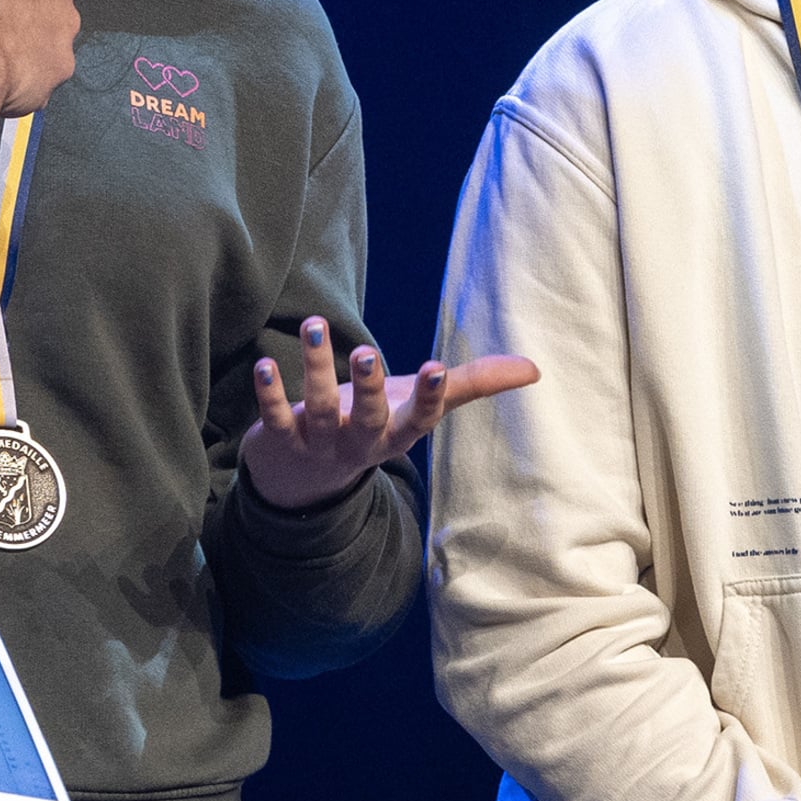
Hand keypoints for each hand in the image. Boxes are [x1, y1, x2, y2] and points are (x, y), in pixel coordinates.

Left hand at [238, 317, 536, 511]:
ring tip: (314, 325)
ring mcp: (320, 443)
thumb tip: (534, 369)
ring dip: (314, 369)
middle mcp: (361, 443)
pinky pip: (275, 419)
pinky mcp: (281, 440)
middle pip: (367, 419)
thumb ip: (472, 384)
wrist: (304, 476)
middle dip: (368, 388)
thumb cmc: (374, 424)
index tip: (438, 367)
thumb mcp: (420, 406)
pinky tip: (266, 366)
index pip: (420, 420)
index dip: (430, 397)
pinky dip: (270, 395)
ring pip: (317, 409)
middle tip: (367, 352)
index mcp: (399, 434)